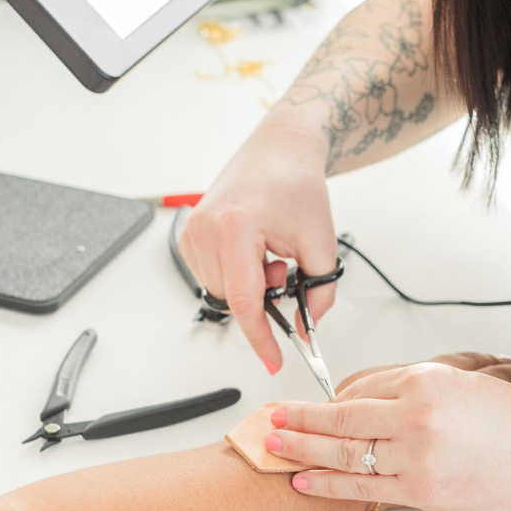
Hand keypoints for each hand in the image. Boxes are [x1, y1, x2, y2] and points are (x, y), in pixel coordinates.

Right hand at [178, 121, 338, 374]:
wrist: (281, 150)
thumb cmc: (297, 183)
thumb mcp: (321, 242)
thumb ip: (320, 292)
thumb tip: (308, 328)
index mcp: (235, 228)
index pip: (245, 302)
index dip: (261, 338)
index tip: (273, 360)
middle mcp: (205, 228)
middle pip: (232, 300)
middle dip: (262, 298)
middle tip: (284, 268)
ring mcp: (192, 230)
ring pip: (221, 291)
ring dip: (248, 285)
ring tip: (269, 252)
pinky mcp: (189, 233)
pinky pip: (211, 275)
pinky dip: (235, 273)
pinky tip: (251, 249)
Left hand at [263, 361, 510, 510]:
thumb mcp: (460, 384)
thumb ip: (411, 391)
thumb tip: (363, 404)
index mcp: (425, 380)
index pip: (360, 388)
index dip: (326, 400)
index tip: (305, 402)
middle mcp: (417, 415)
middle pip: (342, 419)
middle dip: (301, 421)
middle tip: (273, 421)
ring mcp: (418, 456)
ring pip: (345, 453)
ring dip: (304, 450)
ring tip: (277, 447)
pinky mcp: (422, 491)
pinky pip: (365, 487)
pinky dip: (330, 483)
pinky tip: (307, 480)